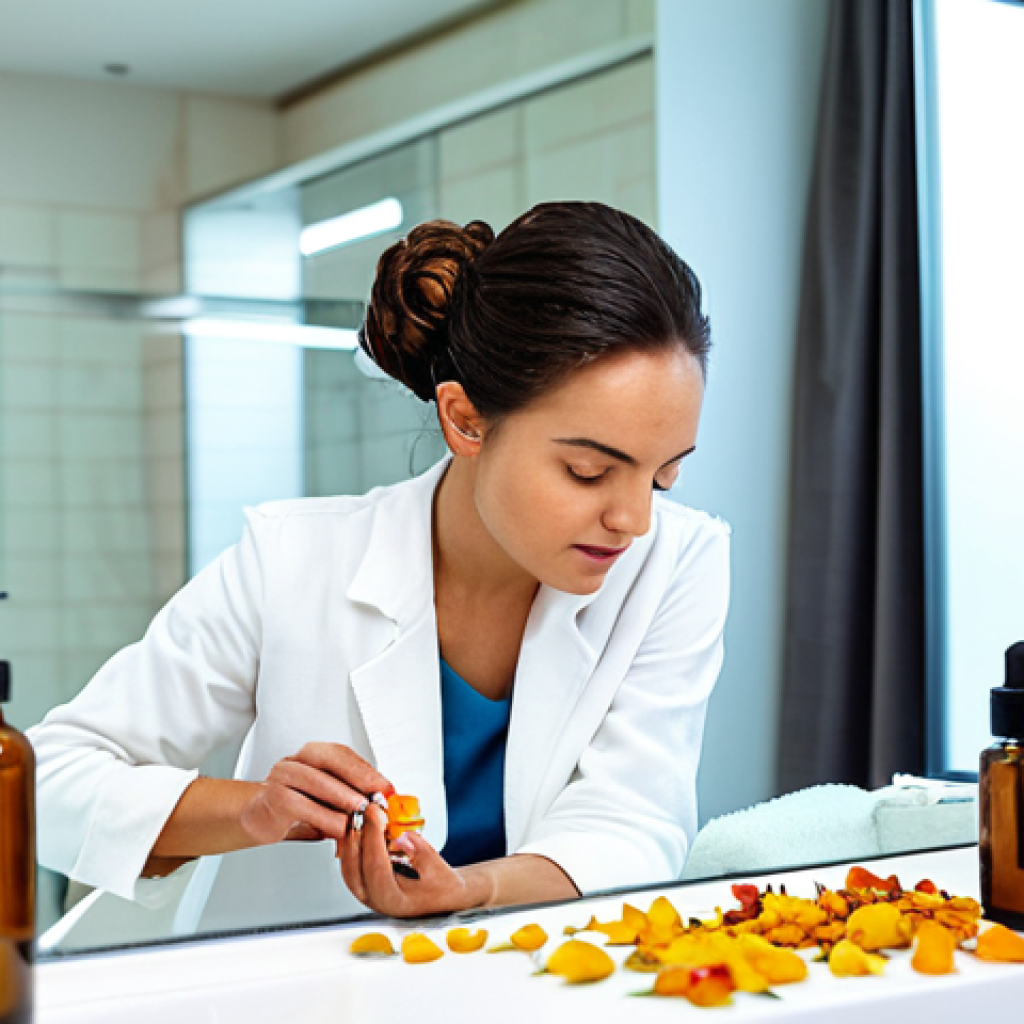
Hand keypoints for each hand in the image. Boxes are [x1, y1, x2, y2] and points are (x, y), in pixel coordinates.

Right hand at [239, 742, 393, 846]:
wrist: (255, 818)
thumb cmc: (293, 807)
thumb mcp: (324, 797)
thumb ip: (348, 795)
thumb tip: (381, 803)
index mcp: (311, 755)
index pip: (342, 754)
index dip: (367, 770)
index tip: (386, 787)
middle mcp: (296, 760)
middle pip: (331, 760)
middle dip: (359, 777)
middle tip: (378, 795)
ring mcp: (282, 777)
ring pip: (318, 782)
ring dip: (344, 798)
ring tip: (362, 811)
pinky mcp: (273, 799)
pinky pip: (303, 807)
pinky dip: (325, 818)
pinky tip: (338, 828)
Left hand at [338, 804, 486, 917]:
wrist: (441, 895)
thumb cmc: (441, 885)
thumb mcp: (438, 866)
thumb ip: (420, 851)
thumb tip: (401, 835)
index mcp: (393, 900)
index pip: (375, 867)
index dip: (373, 836)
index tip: (375, 812)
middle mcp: (374, 901)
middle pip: (353, 866)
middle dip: (357, 833)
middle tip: (364, 808)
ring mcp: (365, 893)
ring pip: (347, 864)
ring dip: (351, 837)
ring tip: (360, 814)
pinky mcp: (362, 882)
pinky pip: (350, 862)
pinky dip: (352, 843)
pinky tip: (359, 825)